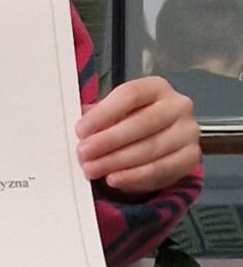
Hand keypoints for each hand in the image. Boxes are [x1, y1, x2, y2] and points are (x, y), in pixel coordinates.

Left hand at [79, 76, 200, 195]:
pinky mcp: (189, 157)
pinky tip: (114, 179)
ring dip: (117, 161)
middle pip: (142, 122)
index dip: (104, 113)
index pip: (131, 94)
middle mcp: (177, 106)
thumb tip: (77, 122)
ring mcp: (187, 132)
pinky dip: (134, 176)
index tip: (81, 130)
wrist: (156, 148)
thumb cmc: (129, 124)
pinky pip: (161, 168)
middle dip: (109, 140)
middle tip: (83, 153)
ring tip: (92, 169)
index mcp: (156, 88)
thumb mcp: (111, 115)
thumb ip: (96, 116)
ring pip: (151, 147)